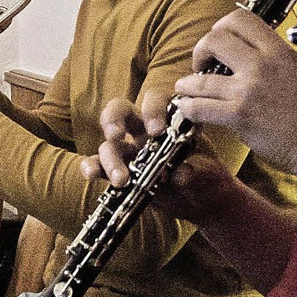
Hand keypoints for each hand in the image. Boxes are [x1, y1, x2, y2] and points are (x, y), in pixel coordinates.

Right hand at [81, 91, 236, 222]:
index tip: (156, 130)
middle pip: (120, 110)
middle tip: (117, 135)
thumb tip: (183, 172)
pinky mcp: (121, 170)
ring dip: (111, 159)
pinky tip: (90, 173)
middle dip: (114, 119)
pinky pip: (100, 165)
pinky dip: (92, 167)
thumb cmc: (206, 172)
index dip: (152, 109)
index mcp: (168, 118)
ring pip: (109, 144)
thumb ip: (196, 168)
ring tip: (122, 180)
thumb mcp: (206, 169)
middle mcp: (144, 129)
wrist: (203, 198)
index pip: (155, 98)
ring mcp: (130, 150)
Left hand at [173, 8, 296, 184]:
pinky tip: (186, 108)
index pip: (241, 19)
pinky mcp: (238, 116)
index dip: (221, 26)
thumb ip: (276, 58)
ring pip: (201, 78)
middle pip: (214, 40)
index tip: (218, 39)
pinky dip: (187, 107)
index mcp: (278, 51)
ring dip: (187, 83)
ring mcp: (248, 90)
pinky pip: (200, 107)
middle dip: (200, 50)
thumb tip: (255, 50)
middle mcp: (261, 65)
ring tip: (184, 87)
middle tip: (201, 64)